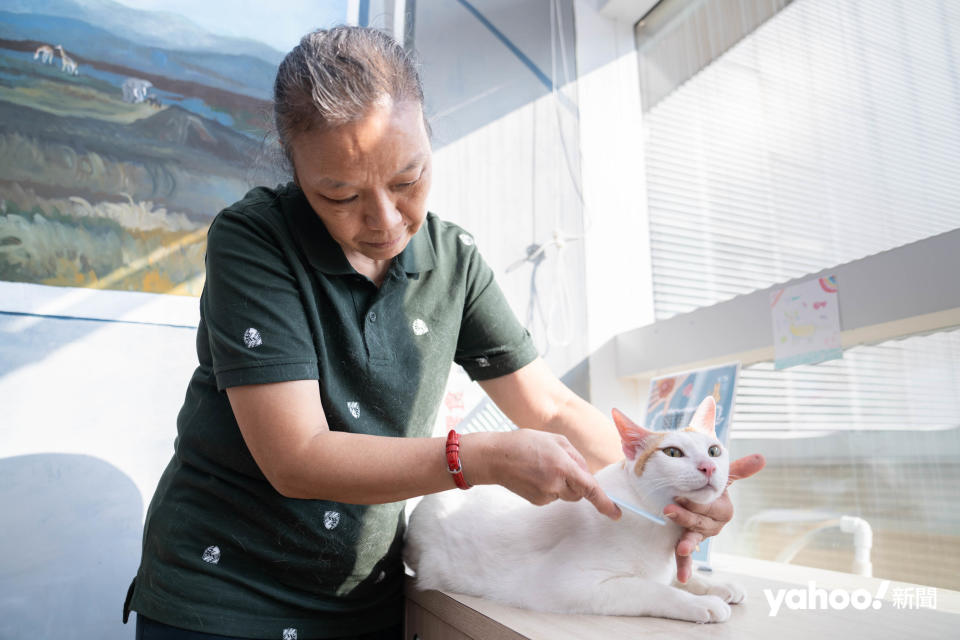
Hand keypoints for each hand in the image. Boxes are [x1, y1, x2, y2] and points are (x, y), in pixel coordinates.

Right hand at [464, 429, 621, 519]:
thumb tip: (586, 474)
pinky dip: (550, 486)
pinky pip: (553, 496)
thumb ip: (575, 456)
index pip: (590, 488)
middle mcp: (555, 484)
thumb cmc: (524, 443)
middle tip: (560, 463)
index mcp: (562, 466)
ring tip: (543, 466)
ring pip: (566, 494)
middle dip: (577, 481)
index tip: (616, 514)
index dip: (605, 503)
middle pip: (579, 491)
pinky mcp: (537, 501)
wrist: (495, 458)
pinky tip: (535, 475)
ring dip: (562, 483)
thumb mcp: (554, 440)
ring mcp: (545, 495)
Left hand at [664, 454, 765, 581]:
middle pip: (700, 522)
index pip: (710, 506)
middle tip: (669, 509)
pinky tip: (682, 578)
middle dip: (685, 516)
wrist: (694, 494)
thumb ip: (738, 469)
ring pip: (694, 538)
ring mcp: (701, 536)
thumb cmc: (709, 485)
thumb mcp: (722, 477)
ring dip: (687, 543)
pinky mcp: (688, 542)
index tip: (680, 495)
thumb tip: (761, 458)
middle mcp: (714, 525)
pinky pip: (687, 557)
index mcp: (723, 510)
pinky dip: (685, 567)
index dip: (696, 501)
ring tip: (680, 548)